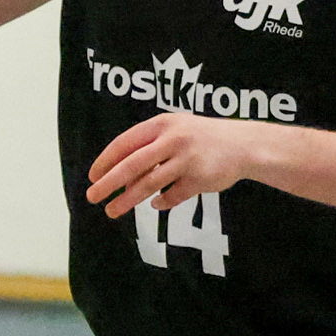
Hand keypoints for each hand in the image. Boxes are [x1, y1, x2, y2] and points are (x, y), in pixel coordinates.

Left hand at [87, 110, 261, 220]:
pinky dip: (161, 202)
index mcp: (162, 124)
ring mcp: (187, 160)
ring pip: (149, 184)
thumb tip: (119, 177)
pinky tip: (157, 204)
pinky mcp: (200, 179)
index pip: (125, 143)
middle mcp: (173, 139)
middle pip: (132, 165)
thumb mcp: (175, 131)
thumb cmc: (201, 138)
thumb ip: (149, 148)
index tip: (92, 176)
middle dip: (108, 183)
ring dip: (127, 200)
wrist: (244, 145)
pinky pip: (171, 196)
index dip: (106, 160)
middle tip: (92, 196)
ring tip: (112, 211)